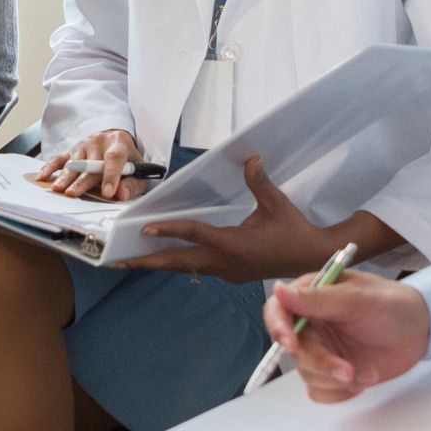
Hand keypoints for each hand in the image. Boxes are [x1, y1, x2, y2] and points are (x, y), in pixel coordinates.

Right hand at [34, 128, 148, 200]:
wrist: (116, 142)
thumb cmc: (128, 161)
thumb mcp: (139, 171)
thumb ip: (133, 184)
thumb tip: (121, 194)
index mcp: (119, 143)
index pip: (115, 158)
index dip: (111, 175)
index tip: (108, 192)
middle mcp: (99, 141)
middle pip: (90, 163)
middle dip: (82, 180)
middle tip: (74, 193)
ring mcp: (83, 145)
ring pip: (73, 163)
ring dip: (65, 177)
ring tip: (58, 189)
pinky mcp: (71, 151)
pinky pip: (58, 159)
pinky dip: (50, 168)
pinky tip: (42, 178)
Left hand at [117, 156, 330, 283]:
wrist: (312, 257)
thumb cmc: (295, 230)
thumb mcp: (277, 203)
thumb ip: (259, 181)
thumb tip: (250, 156)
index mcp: (234, 245)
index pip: (194, 235)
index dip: (170, 229)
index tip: (145, 226)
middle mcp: (225, 262)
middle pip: (179, 262)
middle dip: (148, 261)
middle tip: (118, 261)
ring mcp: (227, 272)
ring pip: (187, 267)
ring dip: (161, 263)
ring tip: (133, 260)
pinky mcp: (231, 274)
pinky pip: (199, 268)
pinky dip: (180, 262)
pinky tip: (167, 256)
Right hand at [262, 268, 430, 401]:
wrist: (422, 331)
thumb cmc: (394, 305)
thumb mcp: (358, 299)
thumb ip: (318, 298)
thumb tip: (279, 290)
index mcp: (312, 296)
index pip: (278, 311)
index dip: (278, 328)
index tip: (292, 344)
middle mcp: (312, 324)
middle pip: (294, 350)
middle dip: (321, 363)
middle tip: (348, 370)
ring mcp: (322, 349)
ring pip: (307, 374)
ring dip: (336, 379)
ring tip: (368, 371)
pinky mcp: (332, 373)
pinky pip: (321, 391)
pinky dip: (341, 392)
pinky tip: (363, 378)